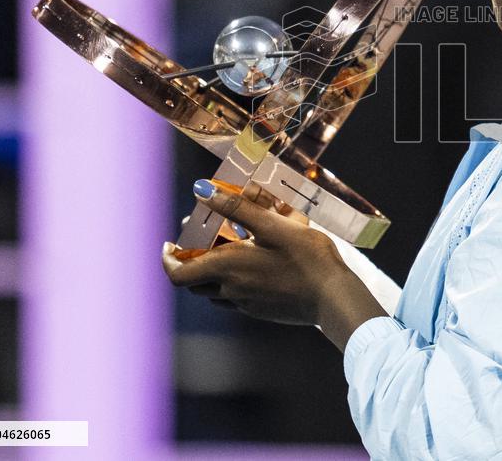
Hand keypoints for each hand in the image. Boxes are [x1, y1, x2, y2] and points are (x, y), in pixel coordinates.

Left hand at [162, 178, 387, 350]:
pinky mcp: (261, 311)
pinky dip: (234, 280)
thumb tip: (203, 190)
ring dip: (213, 270)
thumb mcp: (274, 225)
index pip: (178, 273)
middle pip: (194, 282)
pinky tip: (258, 264)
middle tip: (205, 237)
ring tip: (233, 247)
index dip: (167, 259)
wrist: (334, 297)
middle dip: (192, 260)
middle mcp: (231, 289)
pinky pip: (236, 296)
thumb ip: (237, 208)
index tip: (169, 243)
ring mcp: (246, 304)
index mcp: (228, 267)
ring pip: (214, 290)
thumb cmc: (308, 257)